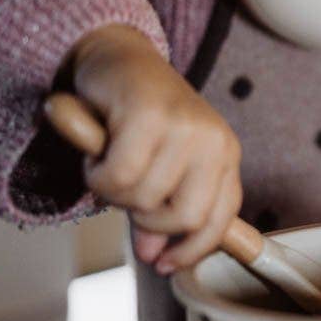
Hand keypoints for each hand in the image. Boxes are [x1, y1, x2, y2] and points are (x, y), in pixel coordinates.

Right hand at [68, 25, 242, 273]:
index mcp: (225, 156)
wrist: (115, 56)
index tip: (162, 264)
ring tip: (106, 159)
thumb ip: (158, 211)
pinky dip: (97, 172)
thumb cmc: (138, 116)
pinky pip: (119, 175)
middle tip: (122, 192)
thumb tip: (153, 257)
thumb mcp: (158, 166)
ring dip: (112, 190)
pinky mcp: (149, 114)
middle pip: (185, 218)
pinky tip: (95, 147)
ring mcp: (186, 126)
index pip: (220, 220)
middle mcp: (214, 141)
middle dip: (145, 219)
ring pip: (145, 198)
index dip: (191, 250)